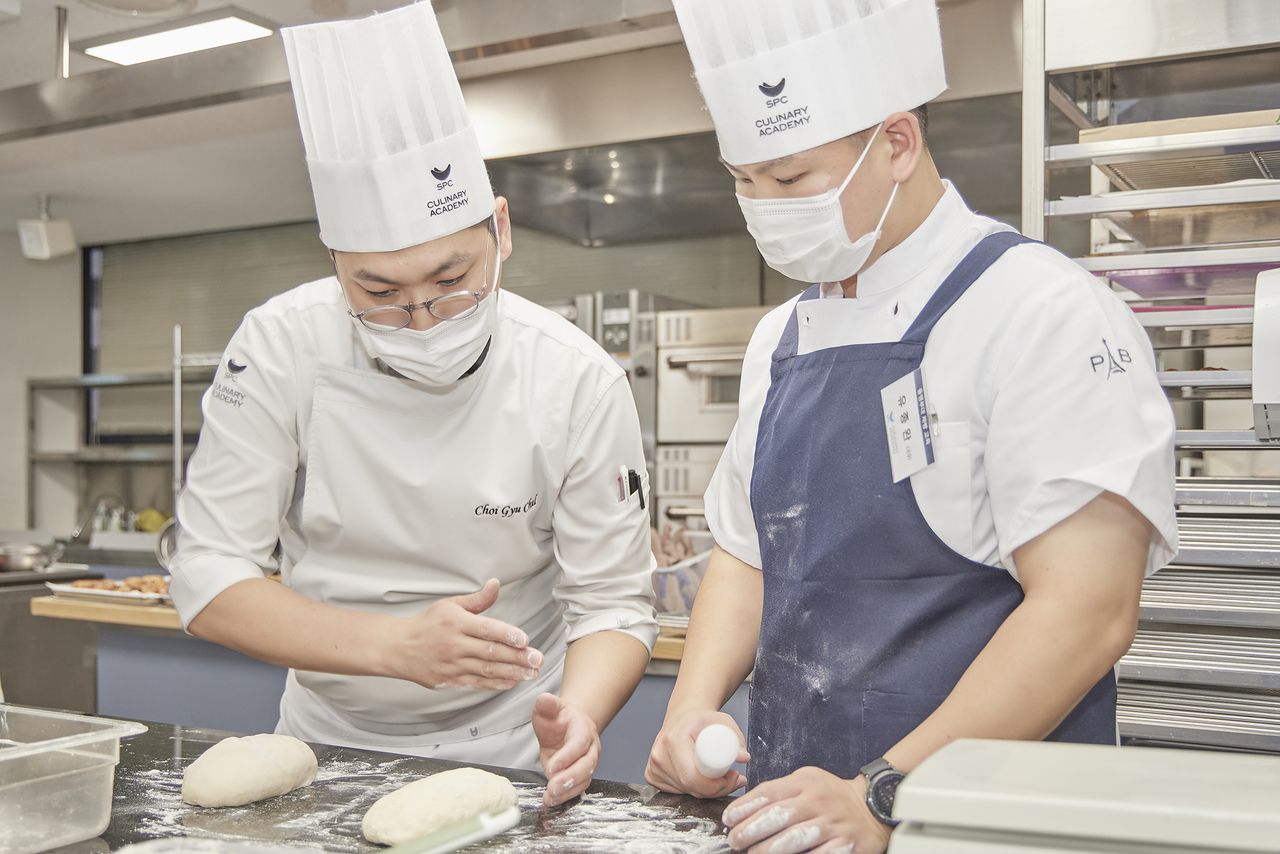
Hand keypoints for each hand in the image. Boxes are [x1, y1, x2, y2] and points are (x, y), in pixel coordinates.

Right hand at [383, 579, 542, 690]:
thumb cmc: (427, 624)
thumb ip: (477, 599)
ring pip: (487, 670)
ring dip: (512, 673)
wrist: (398, 648)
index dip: (507, 634)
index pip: (487, 629)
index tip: (525, 640)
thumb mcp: (450, 605)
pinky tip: (512, 682)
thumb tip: (496, 584)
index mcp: (456, 623)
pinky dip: (496, 683)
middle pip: (491, 652)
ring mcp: (452, 665)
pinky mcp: (450, 680)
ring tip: (531, 673)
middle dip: (517, 657)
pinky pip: (477, 683)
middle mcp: (455, 644)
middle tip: (537, 659)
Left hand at [532, 693, 599, 806]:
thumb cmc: (559, 718)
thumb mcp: (549, 708)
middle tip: (552, 787)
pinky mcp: (582, 775)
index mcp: (583, 729)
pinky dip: (566, 796)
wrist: (568, 725)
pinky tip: (552, 800)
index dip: (567, 757)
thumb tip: (544, 699)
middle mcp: (590, 747)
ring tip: (550, 797)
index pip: (579, 744)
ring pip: (584, 779)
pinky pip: (578, 787)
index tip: (551, 767)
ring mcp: (588, 762)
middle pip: (586, 765)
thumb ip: (546, 705)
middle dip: (570, 778)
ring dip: (568, 790)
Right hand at [646, 709, 748, 797]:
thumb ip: (736, 738)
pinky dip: (692, 790)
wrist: (682, 717)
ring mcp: (653, 767)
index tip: (733, 778)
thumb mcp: (722, 722)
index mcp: (673, 740)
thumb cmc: (700, 720)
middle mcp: (659, 755)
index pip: (693, 777)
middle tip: (733, 779)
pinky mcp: (652, 775)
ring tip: (720, 777)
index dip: (716, 785)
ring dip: (706, 791)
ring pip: (685, 792)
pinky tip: (702, 780)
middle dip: (716, 790)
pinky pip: (677, 792)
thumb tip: (744, 758)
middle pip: (690, 788)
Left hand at [722, 768, 890, 853]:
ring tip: (752, 853)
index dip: (745, 806)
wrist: (872, 805)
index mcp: (806, 782)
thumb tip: (747, 807)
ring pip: (796, 838)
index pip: (769, 792)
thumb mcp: (807, 779)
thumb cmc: (832, 794)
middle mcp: (818, 801)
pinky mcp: (845, 845)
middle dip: (751, 830)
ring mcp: (832, 824)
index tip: (728, 818)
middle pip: (779, 815)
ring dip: (769, 848)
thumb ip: (782, 789)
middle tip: (735, 840)